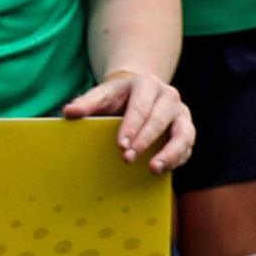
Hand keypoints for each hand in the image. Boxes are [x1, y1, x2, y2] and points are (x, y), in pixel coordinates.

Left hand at [63, 67, 194, 173]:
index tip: (120, 146)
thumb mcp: (102, 95)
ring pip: (184, 133)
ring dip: (171, 153)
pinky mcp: (187, 129)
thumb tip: (68, 113)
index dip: (131, 127)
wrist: (138, 93)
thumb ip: (86, 103)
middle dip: (144, 141)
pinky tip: (162, 170)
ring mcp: (181, 114)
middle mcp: (169, 97)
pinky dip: (177, 159)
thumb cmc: (116, 97)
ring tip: (154, 169)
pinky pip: (187, 146)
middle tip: (127, 159)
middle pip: (160, 120)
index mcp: (147, 84)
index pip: (140, 107)